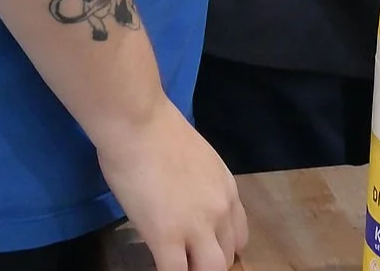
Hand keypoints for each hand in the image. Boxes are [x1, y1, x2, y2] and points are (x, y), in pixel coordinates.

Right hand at [98, 100, 248, 270]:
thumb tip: (189, 203)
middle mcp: (220, 209)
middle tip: (187, 262)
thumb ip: (201, 186)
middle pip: (225, 258)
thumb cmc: (159, 133)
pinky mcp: (166, 237)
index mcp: (227, 189)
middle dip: (207, 266)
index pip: (239, 236)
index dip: (221, 250)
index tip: (203, 252)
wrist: (140, 123)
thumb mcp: (198, 160)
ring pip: (209, 270)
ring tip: (176, 267)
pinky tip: (156, 267)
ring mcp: (196, 225)